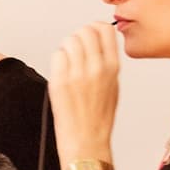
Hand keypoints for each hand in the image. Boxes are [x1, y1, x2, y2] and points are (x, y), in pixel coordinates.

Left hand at [48, 23, 120, 164]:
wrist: (86, 141)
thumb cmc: (99, 118)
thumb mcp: (113, 86)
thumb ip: (106, 62)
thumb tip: (98, 42)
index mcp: (113, 67)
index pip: (104, 30)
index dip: (94, 29)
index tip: (90, 34)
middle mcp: (96, 67)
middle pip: (84, 31)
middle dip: (78, 37)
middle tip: (75, 50)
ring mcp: (77, 74)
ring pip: (69, 41)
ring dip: (66, 48)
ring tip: (68, 63)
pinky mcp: (60, 81)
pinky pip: (56, 55)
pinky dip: (57, 60)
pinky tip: (61, 72)